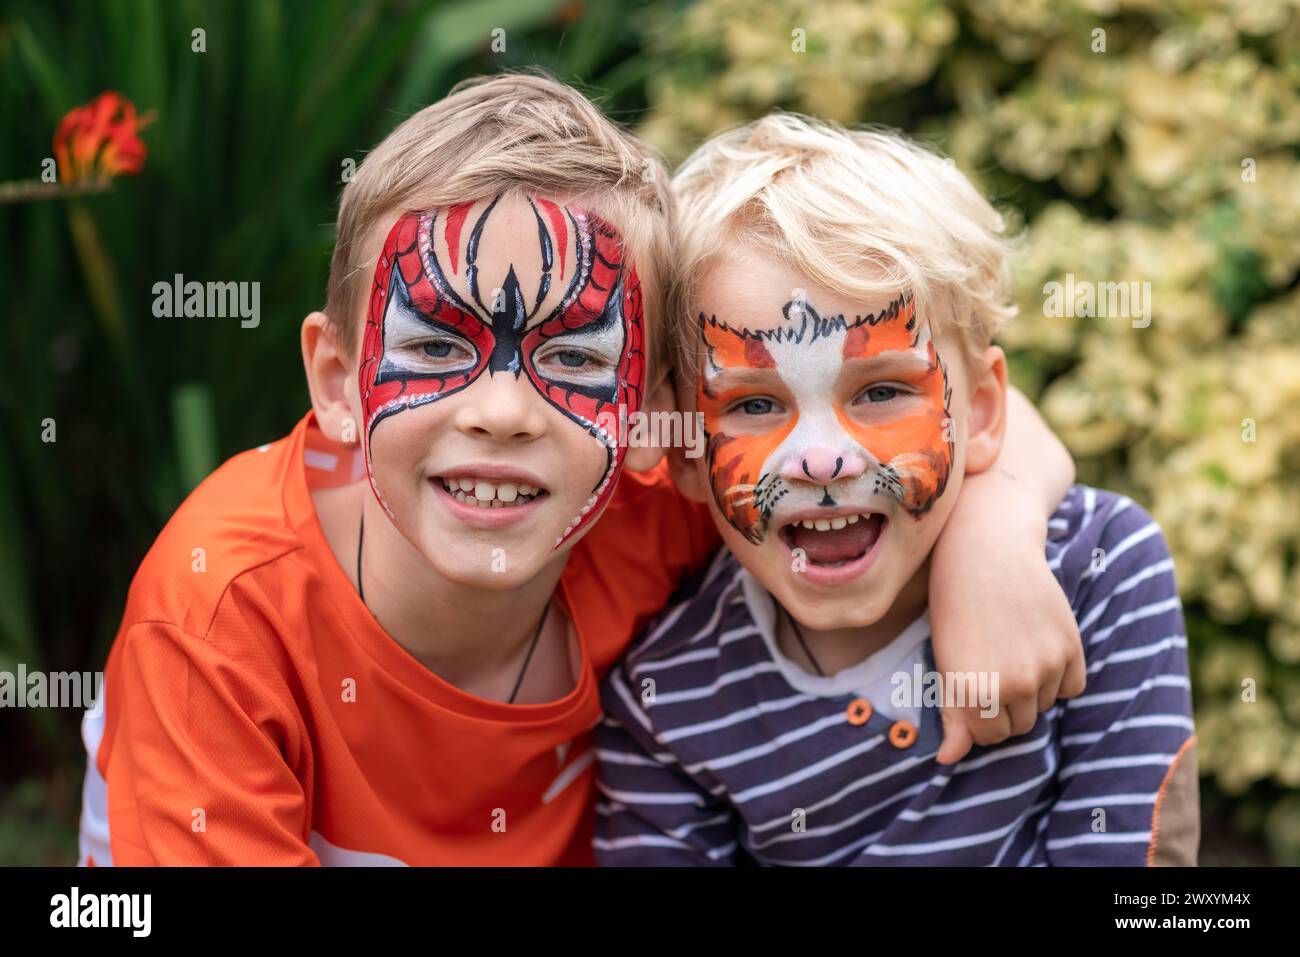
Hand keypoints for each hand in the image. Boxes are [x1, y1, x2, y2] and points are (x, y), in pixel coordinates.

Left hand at [928, 470, 1085, 764]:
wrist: (987, 550)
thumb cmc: (955, 605)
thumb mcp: (945, 661)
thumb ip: (952, 715)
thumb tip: (948, 761)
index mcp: (975, 691)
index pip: (988, 736)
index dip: (978, 718)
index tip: (971, 691)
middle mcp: (1015, 684)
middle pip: (1018, 725)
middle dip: (1003, 707)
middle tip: (990, 667)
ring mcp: (1047, 666)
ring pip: (1045, 705)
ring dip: (1031, 689)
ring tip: (1009, 648)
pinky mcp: (1071, 647)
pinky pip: (1072, 686)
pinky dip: (1059, 676)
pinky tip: (1037, 646)